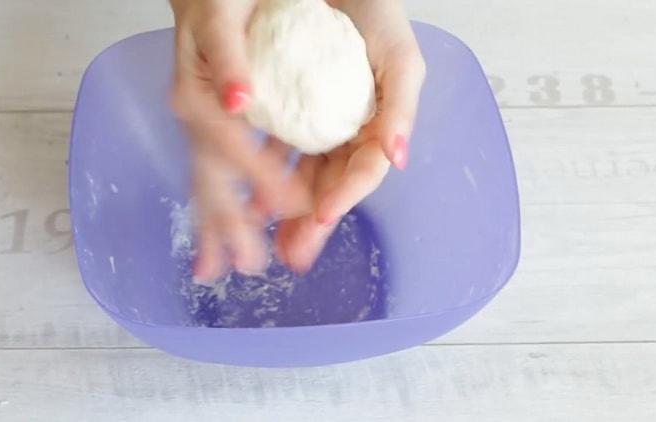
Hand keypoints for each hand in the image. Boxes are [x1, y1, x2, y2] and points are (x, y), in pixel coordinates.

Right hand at [169, 0, 310, 280]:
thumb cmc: (218, 0)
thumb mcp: (220, 19)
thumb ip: (226, 58)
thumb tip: (237, 102)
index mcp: (198, 95)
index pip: (230, 147)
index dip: (260, 179)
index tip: (290, 207)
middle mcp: (195, 116)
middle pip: (210, 178)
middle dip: (229, 225)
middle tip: (247, 265)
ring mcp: (203, 125)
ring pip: (212, 183)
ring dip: (225, 225)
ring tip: (235, 263)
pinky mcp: (215, 128)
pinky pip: (223, 171)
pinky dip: (235, 201)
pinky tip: (250, 222)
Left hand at [276, 0, 425, 271]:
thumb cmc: (372, 9)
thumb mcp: (399, 56)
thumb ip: (402, 106)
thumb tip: (399, 158)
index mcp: (377, 123)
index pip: (362, 170)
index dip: (344, 195)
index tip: (322, 215)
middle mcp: (347, 129)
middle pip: (330, 184)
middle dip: (313, 222)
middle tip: (296, 255)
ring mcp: (316, 123)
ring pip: (302, 176)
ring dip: (287, 211)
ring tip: (271, 243)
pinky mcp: (286, 111)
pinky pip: (275, 150)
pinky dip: (265, 177)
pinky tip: (253, 202)